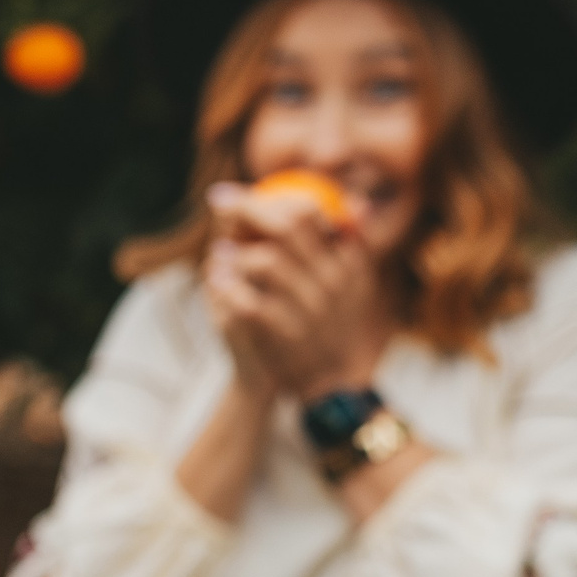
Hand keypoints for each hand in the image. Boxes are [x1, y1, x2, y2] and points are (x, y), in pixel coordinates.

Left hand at [200, 180, 394, 403]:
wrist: (335, 385)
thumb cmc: (339, 328)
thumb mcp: (358, 285)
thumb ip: (355, 243)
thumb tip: (355, 201)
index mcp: (350, 263)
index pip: (312, 212)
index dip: (272, 196)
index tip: (240, 191)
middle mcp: (334, 282)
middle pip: (286, 228)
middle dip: (247, 209)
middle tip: (218, 201)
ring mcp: (312, 309)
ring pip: (267, 262)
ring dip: (237, 253)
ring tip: (220, 251)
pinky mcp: (288, 336)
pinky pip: (250, 302)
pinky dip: (230, 288)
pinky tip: (218, 280)